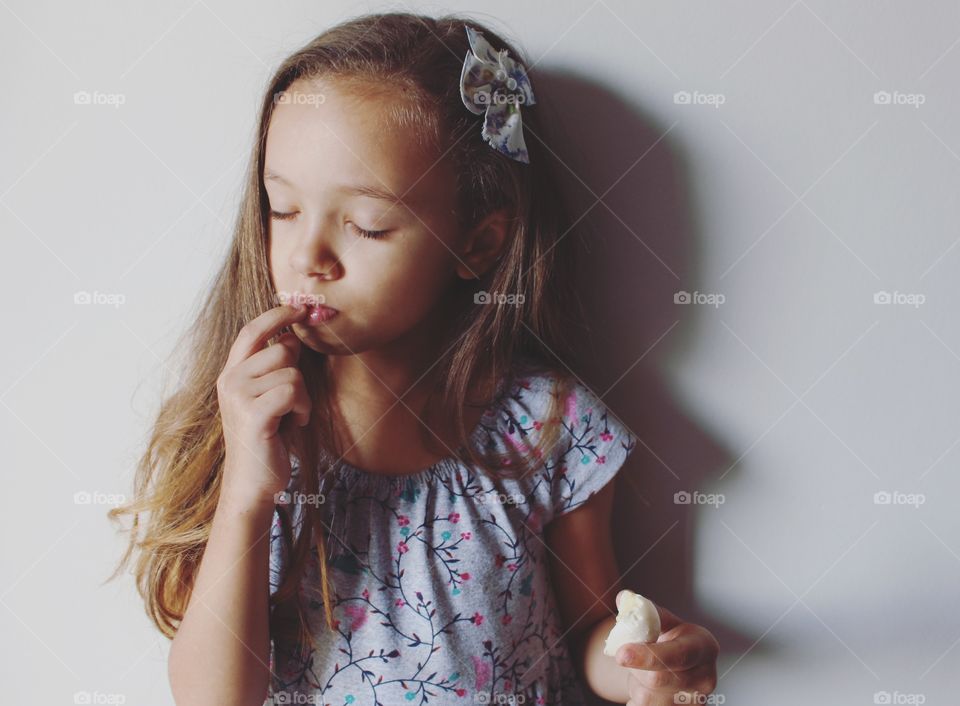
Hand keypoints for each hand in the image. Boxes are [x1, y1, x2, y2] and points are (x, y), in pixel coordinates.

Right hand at [216, 302, 311, 508]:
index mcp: (231, 374)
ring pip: (292, 373)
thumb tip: (292, 337)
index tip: (300, 307)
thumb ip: (275, 368)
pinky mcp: (253, 415)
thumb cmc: (267, 441)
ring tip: (289, 418)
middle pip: (282, 350)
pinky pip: (293, 392)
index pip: (252, 330)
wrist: (253, 485)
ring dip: (302, 398)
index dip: (277, 315)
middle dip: (298, 374)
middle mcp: (230, 381)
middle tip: (290, 404)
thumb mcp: (269, 398)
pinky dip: (302, 410)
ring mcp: (238, 397)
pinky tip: (292, 425)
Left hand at [614, 593, 719, 705]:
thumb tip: (624, 598)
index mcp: (703, 646)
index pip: (677, 655)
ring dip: (634, 684)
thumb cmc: (669, 639)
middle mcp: (706, 677)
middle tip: (627, 656)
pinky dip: (636, 699)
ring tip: (641, 672)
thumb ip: (643, 609)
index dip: (647, 655)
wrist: (677, 665)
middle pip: (658, 680)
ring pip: (649, 699)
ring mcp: (695, 702)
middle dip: (635, 668)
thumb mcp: (662, 620)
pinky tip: (642, 687)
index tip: (621, 654)